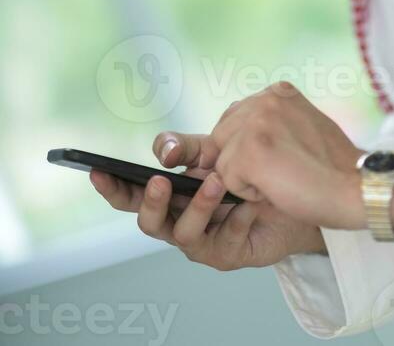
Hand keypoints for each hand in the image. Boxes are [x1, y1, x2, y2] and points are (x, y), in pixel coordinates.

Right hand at [89, 132, 326, 268]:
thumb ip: (186, 149)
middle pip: (149, 222)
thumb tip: (164, 150)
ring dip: (199, 205)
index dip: (111, 187)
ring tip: (216, 181)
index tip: (97, 170)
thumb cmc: (243, 174)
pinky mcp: (227, 255)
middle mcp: (177, 222)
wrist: (287, 198)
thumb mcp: (214, 151)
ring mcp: (201, 243)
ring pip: (185, 233)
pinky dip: (238, 215)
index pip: (130, 194)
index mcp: (167, 197)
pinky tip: (250, 201)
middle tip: (159, 181)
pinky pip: (227, 237)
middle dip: (150, 202)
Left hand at [204, 81, 368, 229]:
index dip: (245, 146)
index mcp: (278, 91)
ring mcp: (257, 123)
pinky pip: (226, 181)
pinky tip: (280, 188)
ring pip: (222, 161)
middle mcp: (265, 99)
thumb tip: (227, 139)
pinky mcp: (250, 152)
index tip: (276, 159)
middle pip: (222, 136)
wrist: (356, 189)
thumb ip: (269, 124)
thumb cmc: (332, 168)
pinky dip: (249, 194)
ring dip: (246, 179)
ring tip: (283, 178)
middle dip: (241, 161)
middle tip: (281, 172)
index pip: (235, 117)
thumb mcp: (300, 127)